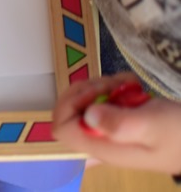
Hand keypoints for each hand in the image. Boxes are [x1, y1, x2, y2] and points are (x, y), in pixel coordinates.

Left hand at [52, 73, 180, 173]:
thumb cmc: (179, 133)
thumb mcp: (152, 126)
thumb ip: (119, 123)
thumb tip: (89, 115)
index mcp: (102, 146)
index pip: (61, 127)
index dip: (71, 104)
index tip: (96, 93)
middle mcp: (100, 138)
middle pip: (70, 109)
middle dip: (87, 89)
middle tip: (112, 85)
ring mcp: (110, 127)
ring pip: (86, 99)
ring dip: (103, 85)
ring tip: (127, 85)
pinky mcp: (121, 118)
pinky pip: (106, 97)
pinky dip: (117, 85)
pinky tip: (134, 86)